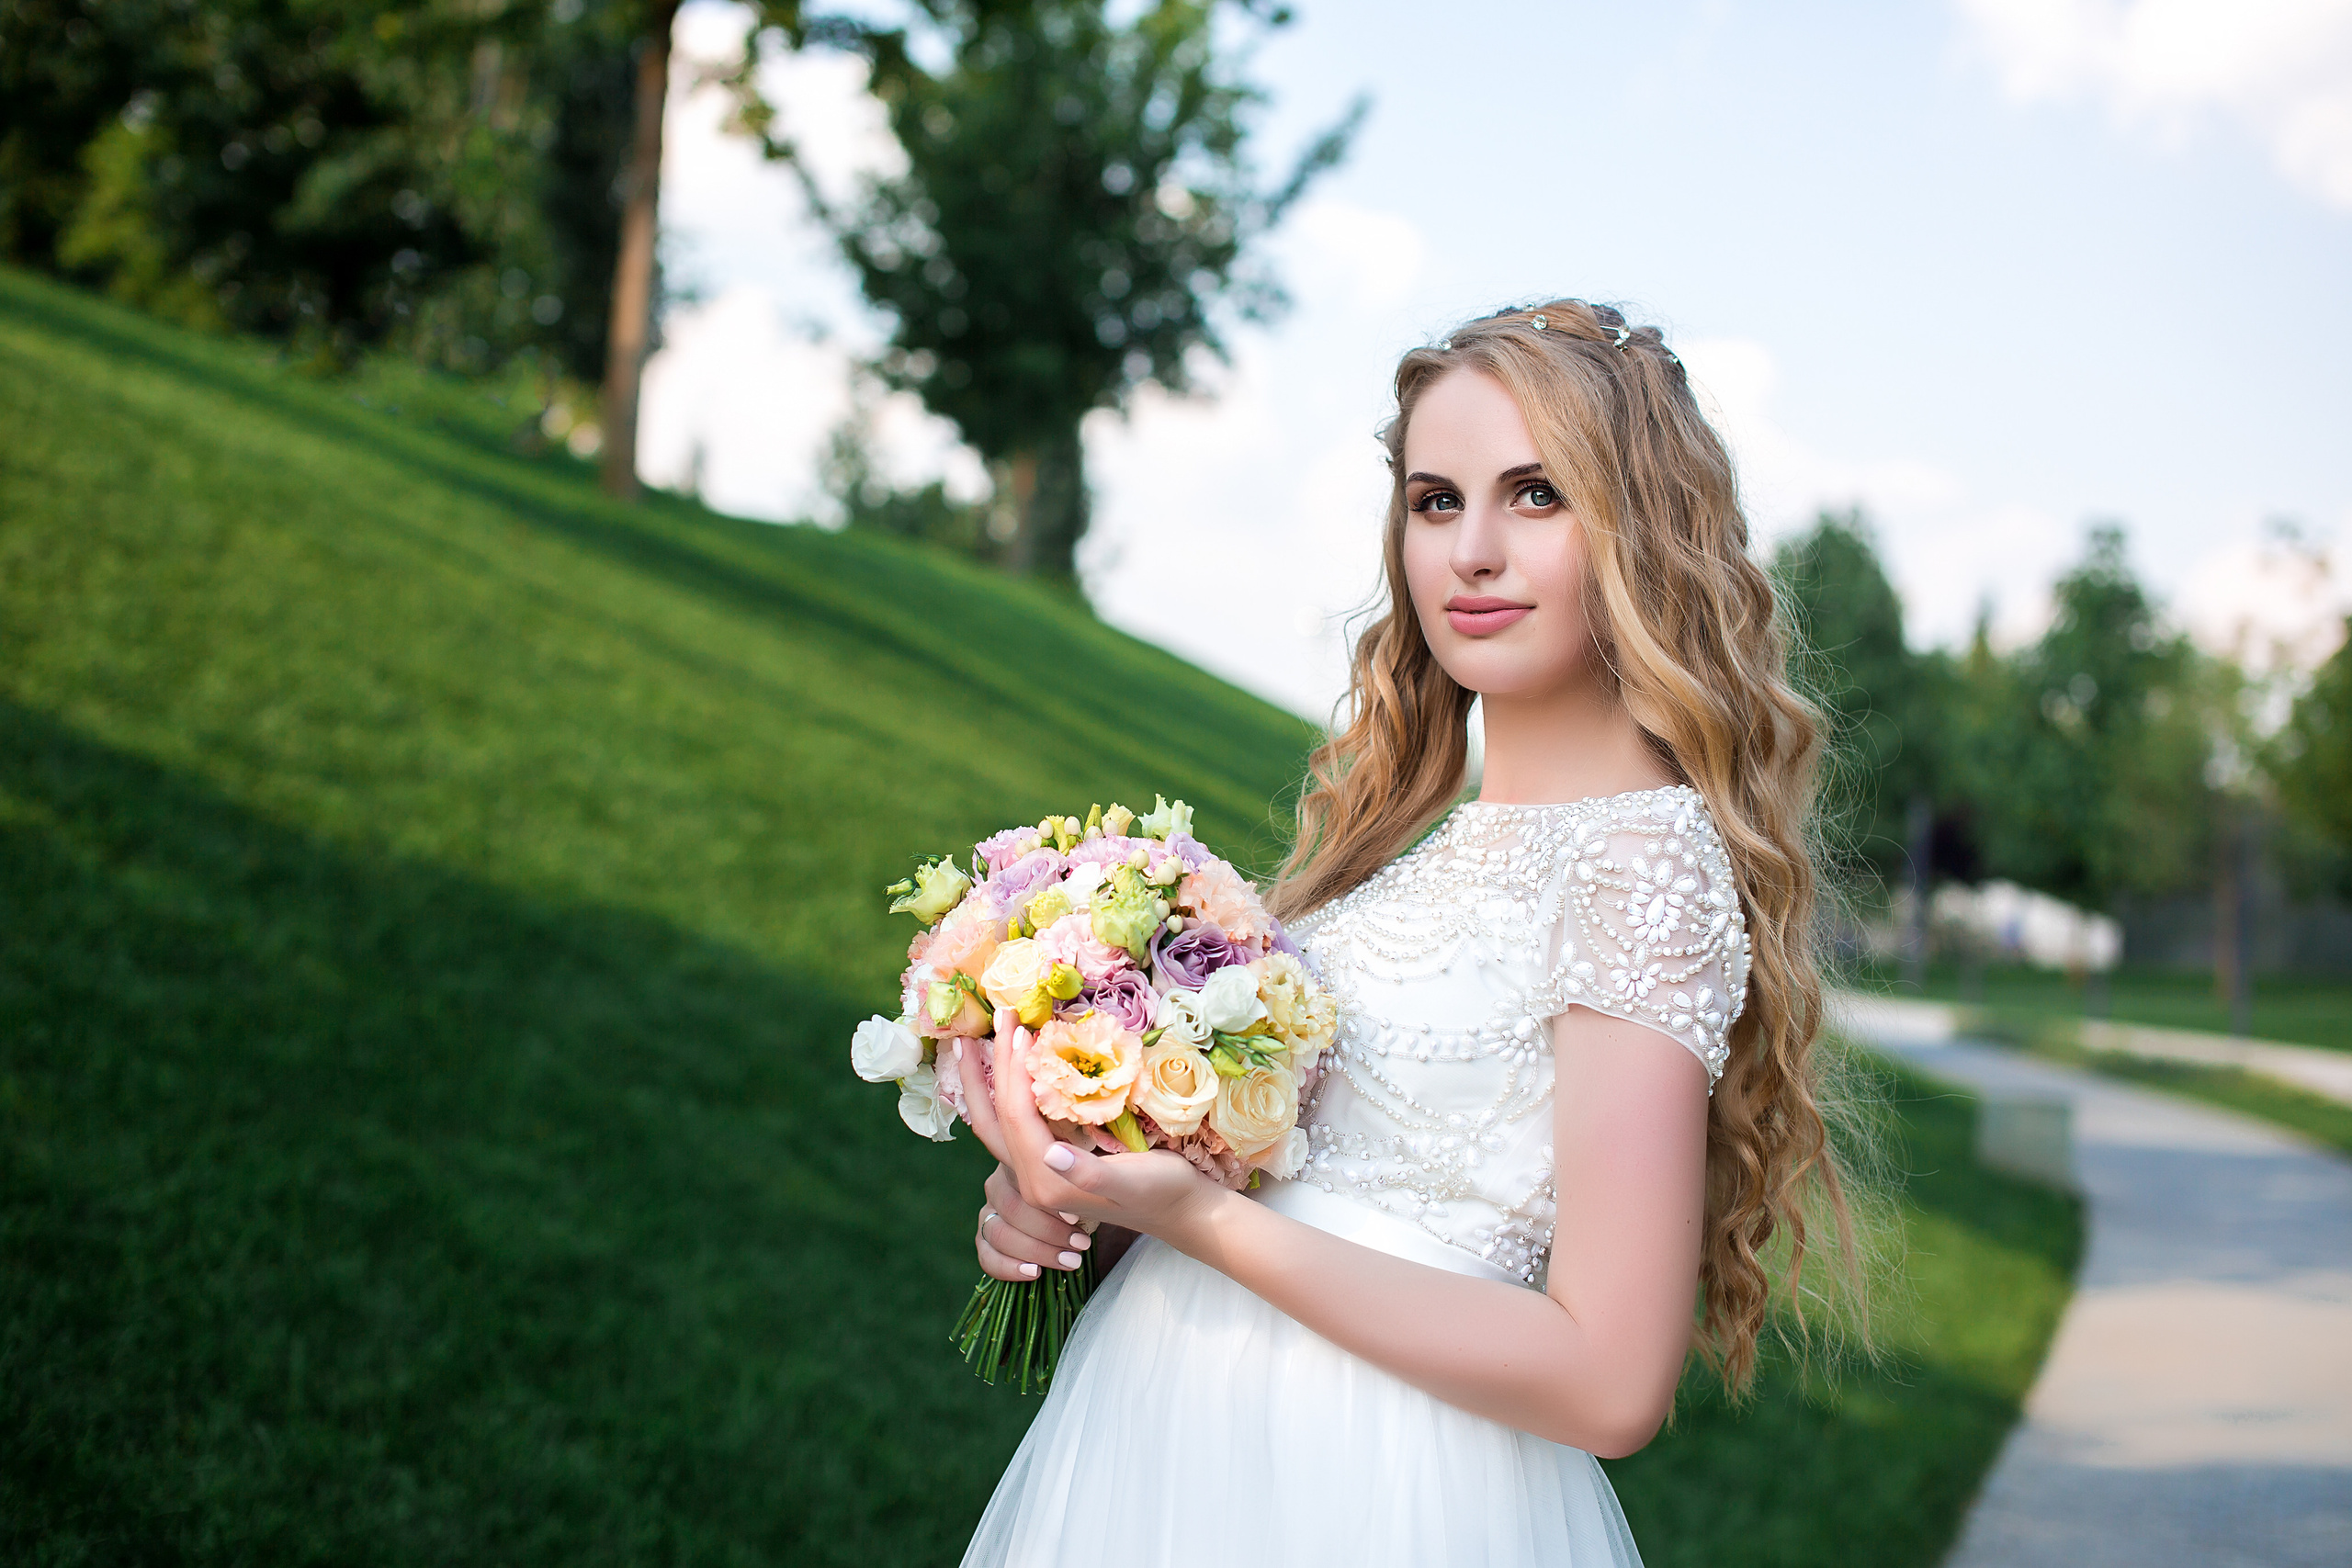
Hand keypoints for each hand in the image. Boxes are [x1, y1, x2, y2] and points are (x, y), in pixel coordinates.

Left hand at [968, 1017, 1224, 1244]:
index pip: (1017, 1117)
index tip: (1022, 1029)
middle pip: (996, 1117)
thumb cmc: (1163, 1191)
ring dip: (988, 1079)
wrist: (1182, 1210)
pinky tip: (1009, 1069)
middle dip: (988, 1068)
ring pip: (999, 1121)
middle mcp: (1033, 1181)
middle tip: (994, 1018)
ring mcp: (1039, 1173)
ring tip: (979, 1040)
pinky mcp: (1050, 1163)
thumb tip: (1051, 1154)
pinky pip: (1016, 1124)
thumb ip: (1088, 1173)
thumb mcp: (1132, 1182)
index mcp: (1047, 1184)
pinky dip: (1007, 1091)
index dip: (1016, 1071)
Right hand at [974, 1163, 1093, 1281]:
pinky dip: (1008, 1267)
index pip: (1022, 1178)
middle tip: (1080, 1243)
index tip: (1074, 1218)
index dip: (1048, 1202)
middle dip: (1048, 1231)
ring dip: (1035, 1250)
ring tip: (1068, 1259)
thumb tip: (1058, 1158)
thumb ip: (1084, 1168)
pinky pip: (986, 1254)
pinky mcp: (987, 1236)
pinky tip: (1035, 1272)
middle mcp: (1000, 1181)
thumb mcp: (1096, 1177)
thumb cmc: (1093, 1191)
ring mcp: (990, 1209)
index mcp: (1021, 1159)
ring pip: (997, 1232)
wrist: (1090, 1212)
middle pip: (1011, 1208)